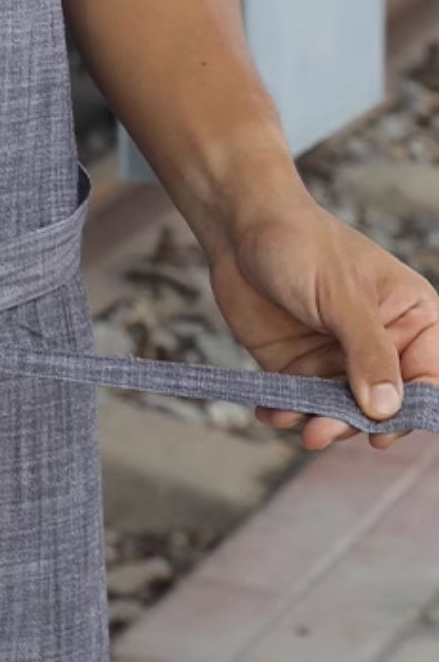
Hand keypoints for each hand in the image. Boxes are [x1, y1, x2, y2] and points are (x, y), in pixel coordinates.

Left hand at [206, 190, 438, 451]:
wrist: (241, 228)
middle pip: (384, 404)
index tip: (381, 433)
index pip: (429, 377)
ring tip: (296, 423)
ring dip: (320, 423)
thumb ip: (368, 352)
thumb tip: (387, 409)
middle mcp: (382, 344)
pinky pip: (302, 403)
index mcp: (413, 317)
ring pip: (342, 410)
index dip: (411, 409)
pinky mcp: (301, 366)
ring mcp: (340, 358)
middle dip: (354, 423)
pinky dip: (288, 412)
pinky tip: (271, 412)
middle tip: (321, 431)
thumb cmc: (303, 245)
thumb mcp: (343, 295)